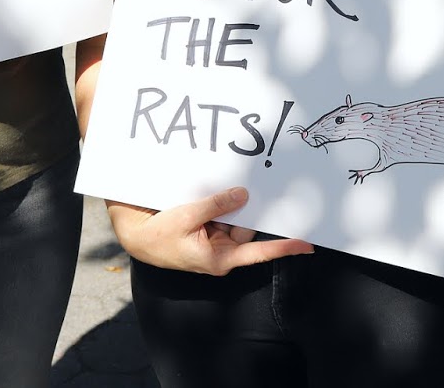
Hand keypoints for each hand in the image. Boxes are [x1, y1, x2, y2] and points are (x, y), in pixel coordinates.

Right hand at [106, 187, 312, 275]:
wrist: (136, 237)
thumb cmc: (158, 236)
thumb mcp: (187, 217)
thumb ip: (216, 206)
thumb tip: (243, 194)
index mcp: (220, 258)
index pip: (259, 252)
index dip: (284, 247)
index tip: (307, 243)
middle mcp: (222, 251)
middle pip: (247, 227)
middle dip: (247, 208)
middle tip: (252, 186)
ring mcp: (215, 240)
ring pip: (234, 218)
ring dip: (229, 203)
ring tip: (217, 190)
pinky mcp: (207, 230)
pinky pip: (222, 214)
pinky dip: (219, 203)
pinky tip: (213, 191)